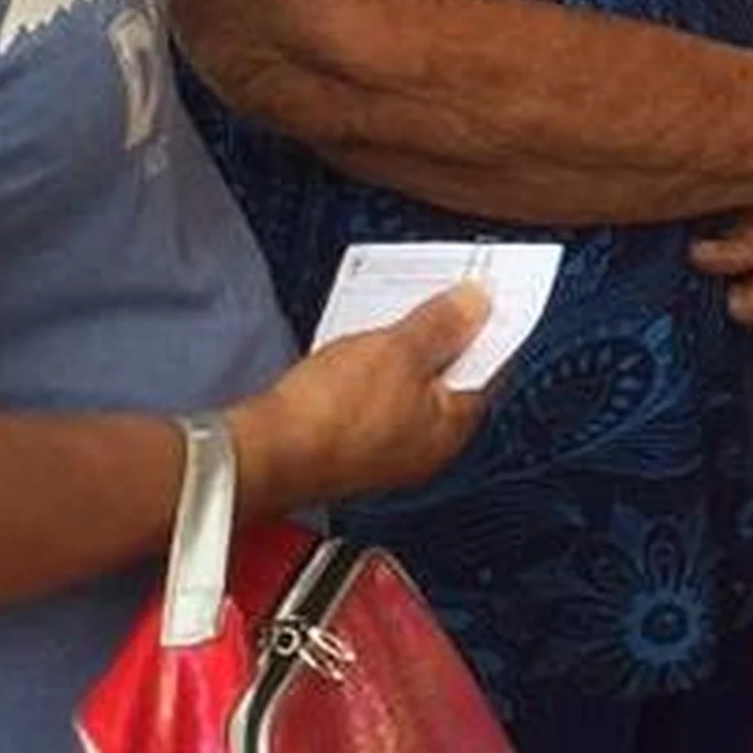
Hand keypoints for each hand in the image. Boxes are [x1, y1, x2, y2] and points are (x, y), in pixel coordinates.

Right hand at [227, 280, 491, 512]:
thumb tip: (478, 304)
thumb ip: (442, 325)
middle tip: (437, 298)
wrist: (263, 454)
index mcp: (449, 431)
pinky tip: (357, 348)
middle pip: (447, 382)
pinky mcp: (346, 449)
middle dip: (443, 338)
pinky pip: (373, 402)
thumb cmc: (330, 413)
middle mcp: (423, 450)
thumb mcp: (398, 349)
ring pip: (407, 391)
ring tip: (394, 315)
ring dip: (404, 354)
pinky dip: (372, 374)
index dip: (488, 331)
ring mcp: (383, 453)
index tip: (484, 299)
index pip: (489, 373)